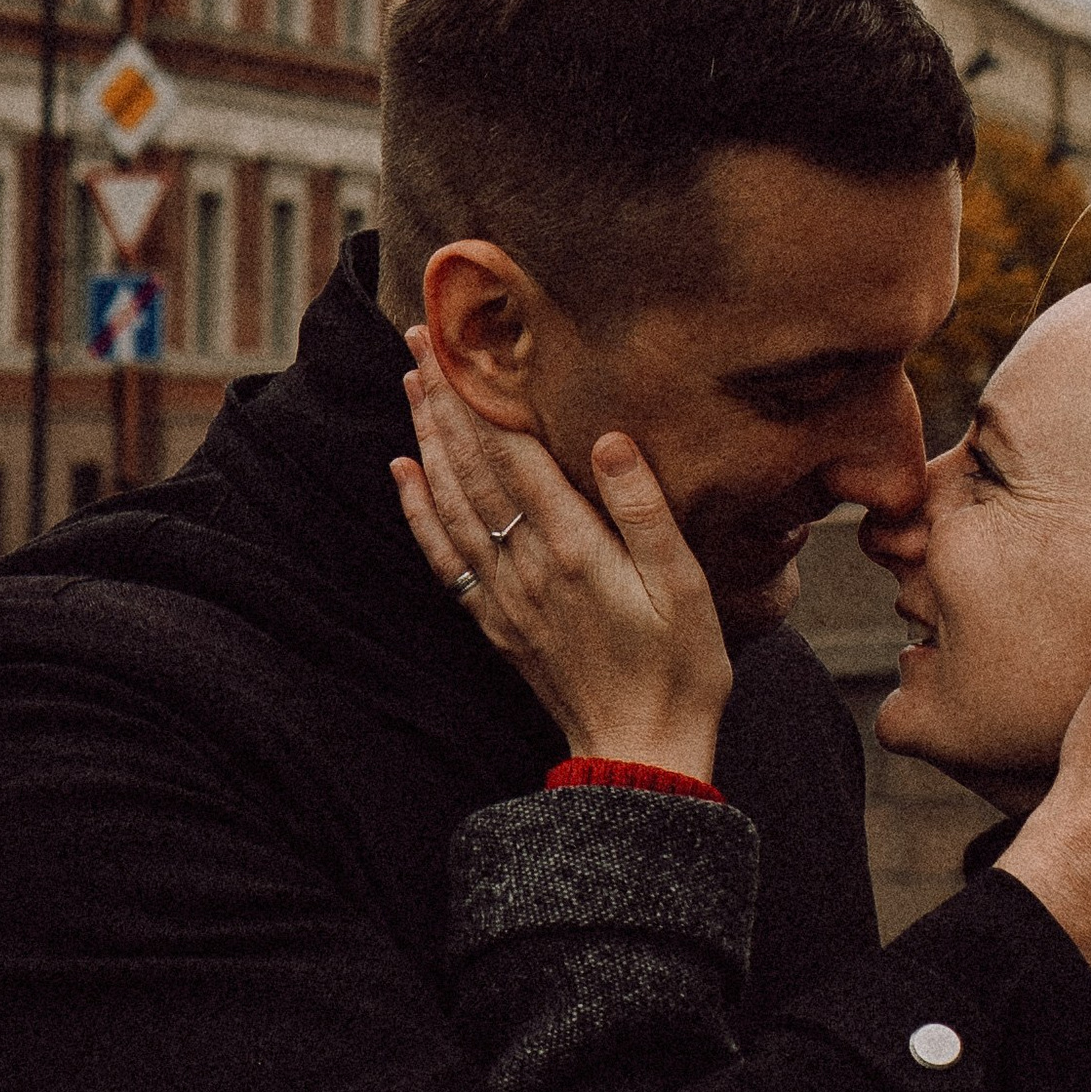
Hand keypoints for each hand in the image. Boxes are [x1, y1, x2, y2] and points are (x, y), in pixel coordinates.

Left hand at [389, 333, 733, 781]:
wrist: (641, 753)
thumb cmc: (682, 666)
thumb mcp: (685, 584)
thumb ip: (644, 509)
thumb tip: (607, 437)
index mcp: (575, 548)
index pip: (514, 452)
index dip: (483, 393)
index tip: (459, 342)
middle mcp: (527, 566)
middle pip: (472, 466)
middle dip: (445, 398)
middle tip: (420, 338)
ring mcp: (504, 595)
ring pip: (450, 502)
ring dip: (427, 439)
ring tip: (412, 385)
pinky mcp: (496, 621)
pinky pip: (443, 556)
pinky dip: (418, 511)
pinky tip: (405, 474)